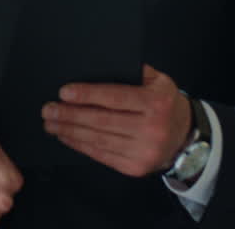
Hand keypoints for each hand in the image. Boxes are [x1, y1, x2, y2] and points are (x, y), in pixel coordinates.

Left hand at [42, 64, 191, 176]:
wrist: (186, 138)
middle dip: (70, 115)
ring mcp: (143, 151)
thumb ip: (132, 72)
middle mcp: (151, 128)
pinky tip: (66, 137)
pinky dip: (80, 145)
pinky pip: (101, 155)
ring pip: (98, 140)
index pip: (115, 97)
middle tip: (48, 110)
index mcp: (156, 102)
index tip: (64, 93)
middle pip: (101, 120)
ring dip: (69, 131)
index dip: (87, 95)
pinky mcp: (135, 167)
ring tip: (51, 123)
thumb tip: (96, 67)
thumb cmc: (164, 104)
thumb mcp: (158, 80)